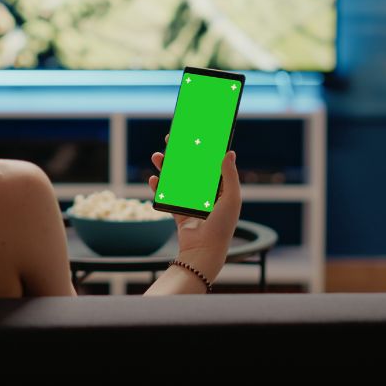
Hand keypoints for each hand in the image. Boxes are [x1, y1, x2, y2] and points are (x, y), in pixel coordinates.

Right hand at [149, 136, 241, 279]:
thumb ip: (229, 175)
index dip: (203, 149)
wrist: (204, 251)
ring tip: (157, 156)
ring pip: (177, 179)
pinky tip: (154, 178)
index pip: (211, 163)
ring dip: (167, 167)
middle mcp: (206, 194)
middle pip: (191, 168)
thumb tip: (229, 152)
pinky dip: (159, 186)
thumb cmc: (222, 226)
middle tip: (171, 140)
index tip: (195, 134)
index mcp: (221, 189)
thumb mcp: (231, 198)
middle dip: (180, 154)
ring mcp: (191, 202)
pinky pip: (167, 195)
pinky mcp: (179, 212)